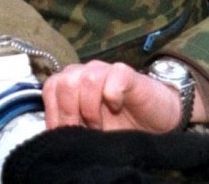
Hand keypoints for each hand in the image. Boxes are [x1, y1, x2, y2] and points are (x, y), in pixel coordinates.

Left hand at [42, 60, 184, 132]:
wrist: (157, 121)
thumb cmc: (122, 125)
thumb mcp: (91, 129)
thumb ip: (72, 125)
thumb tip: (52, 137)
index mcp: (73, 83)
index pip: (51, 88)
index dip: (54, 114)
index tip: (63, 135)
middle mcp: (86, 73)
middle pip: (64, 82)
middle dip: (70, 112)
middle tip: (83, 130)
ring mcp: (106, 70)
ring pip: (86, 78)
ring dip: (90, 107)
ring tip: (99, 124)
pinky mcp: (126, 73)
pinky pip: (112, 76)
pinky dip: (112, 95)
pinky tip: (117, 106)